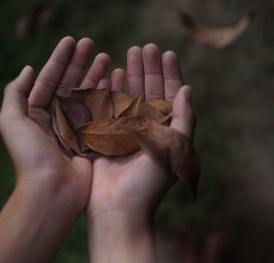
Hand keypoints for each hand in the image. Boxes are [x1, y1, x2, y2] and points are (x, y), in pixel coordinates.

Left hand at [0, 36, 110, 209]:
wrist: (51, 192)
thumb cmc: (30, 156)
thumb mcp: (11, 121)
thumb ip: (15, 93)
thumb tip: (27, 69)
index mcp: (36, 113)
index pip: (48, 79)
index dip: (59, 59)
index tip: (72, 41)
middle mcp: (55, 118)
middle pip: (69, 84)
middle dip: (79, 63)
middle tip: (91, 44)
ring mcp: (75, 128)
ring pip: (86, 96)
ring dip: (95, 76)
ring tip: (106, 57)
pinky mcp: (91, 138)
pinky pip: (99, 113)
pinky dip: (106, 96)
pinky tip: (113, 82)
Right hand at [86, 44, 195, 262]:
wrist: (118, 210)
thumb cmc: (149, 184)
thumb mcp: (175, 150)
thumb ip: (185, 120)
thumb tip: (189, 89)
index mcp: (166, 132)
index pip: (170, 96)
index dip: (169, 74)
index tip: (166, 53)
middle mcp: (148, 129)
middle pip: (149, 92)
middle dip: (148, 69)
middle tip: (143, 47)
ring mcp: (126, 131)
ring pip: (129, 96)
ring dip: (130, 76)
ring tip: (127, 55)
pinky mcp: (107, 136)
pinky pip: (109, 108)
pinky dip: (110, 92)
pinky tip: (111, 76)